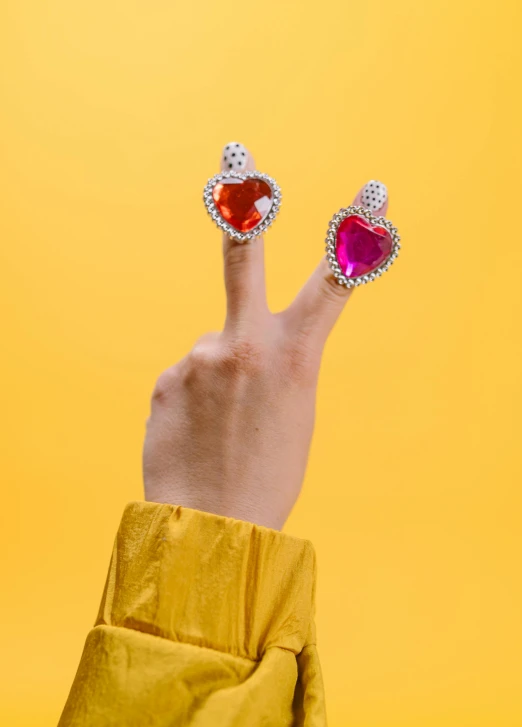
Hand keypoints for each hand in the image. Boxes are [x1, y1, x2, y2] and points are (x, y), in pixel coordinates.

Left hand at [143, 143, 387, 529]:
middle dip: (245, 208)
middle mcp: (243, 344)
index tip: (371, 198)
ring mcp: (198, 358)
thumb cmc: (266, 477)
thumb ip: (269, 366)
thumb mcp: (292, 415)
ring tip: (218, 434)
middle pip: (241, 258)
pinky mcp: (164, 380)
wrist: (214, 527)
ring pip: (210, 354)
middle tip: (237, 159)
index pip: (332, 285)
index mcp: (293, 358)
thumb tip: (225, 346)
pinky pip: (184, 380)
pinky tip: (195, 437)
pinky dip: (191, 403)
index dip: (355, 239)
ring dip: (215, 384)